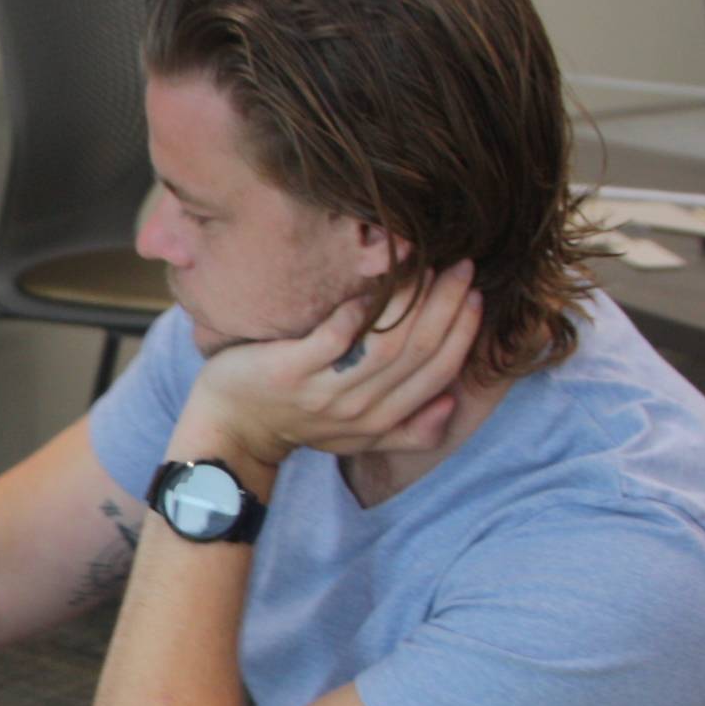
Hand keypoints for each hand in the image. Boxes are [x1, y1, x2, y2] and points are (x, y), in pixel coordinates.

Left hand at [181, 261, 483, 477]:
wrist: (230, 428)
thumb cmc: (296, 420)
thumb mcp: (355, 438)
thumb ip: (407, 428)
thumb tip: (452, 403)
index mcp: (382, 421)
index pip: (439, 373)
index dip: (463, 332)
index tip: (474, 294)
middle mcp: (359, 410)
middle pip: (420, 353)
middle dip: (448, 306)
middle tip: (461, 267)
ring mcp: (324, 392)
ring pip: (387, 345)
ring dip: (414, 303)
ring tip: (427, 268)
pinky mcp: (290, 372)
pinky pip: (336, 337)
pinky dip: (359, 311)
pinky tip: (372, 286)